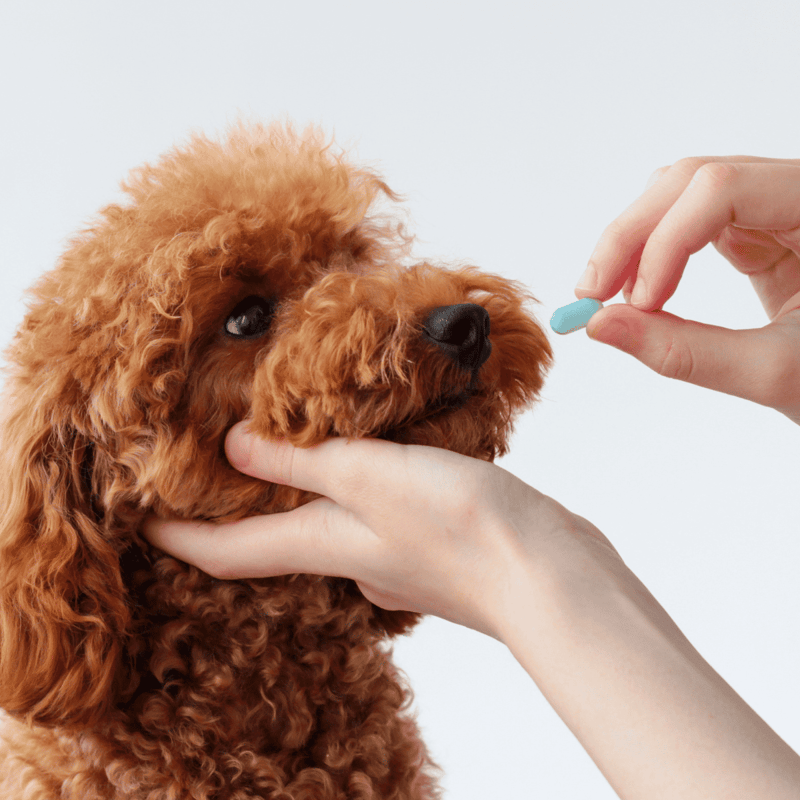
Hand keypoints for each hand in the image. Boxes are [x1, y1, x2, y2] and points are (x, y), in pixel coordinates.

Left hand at [142, 422, 619, 641]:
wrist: (549, 572)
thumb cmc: (462, 528)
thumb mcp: (368, 476)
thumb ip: (301, 460)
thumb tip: (232, 448)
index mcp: (324, 544)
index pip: (227, 551)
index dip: (179, 536)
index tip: (142, 518)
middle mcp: (350, 557)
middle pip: (273, 540)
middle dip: (241, 509)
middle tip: (216, 467)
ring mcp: (392, 554)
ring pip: (328, 521)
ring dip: (302, 491)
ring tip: (293, 445)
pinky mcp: (429, 540)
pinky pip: (373, 510)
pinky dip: (356, 486)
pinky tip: (376, 455)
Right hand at [576, 157, 799, 424]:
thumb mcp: (778, 373)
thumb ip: (686, 352)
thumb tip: (600, 328)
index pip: (723, 189)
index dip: (665, 243)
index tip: (635, 307)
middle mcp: (797, 192)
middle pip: (691, 180)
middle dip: (631, 236)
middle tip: (592, 296)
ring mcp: (776, 207)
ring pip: (680, 193)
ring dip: (634, 241)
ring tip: (609, 297)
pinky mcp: (757, 231)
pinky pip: (688, 222)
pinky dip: (652, 255)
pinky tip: (639, 292)